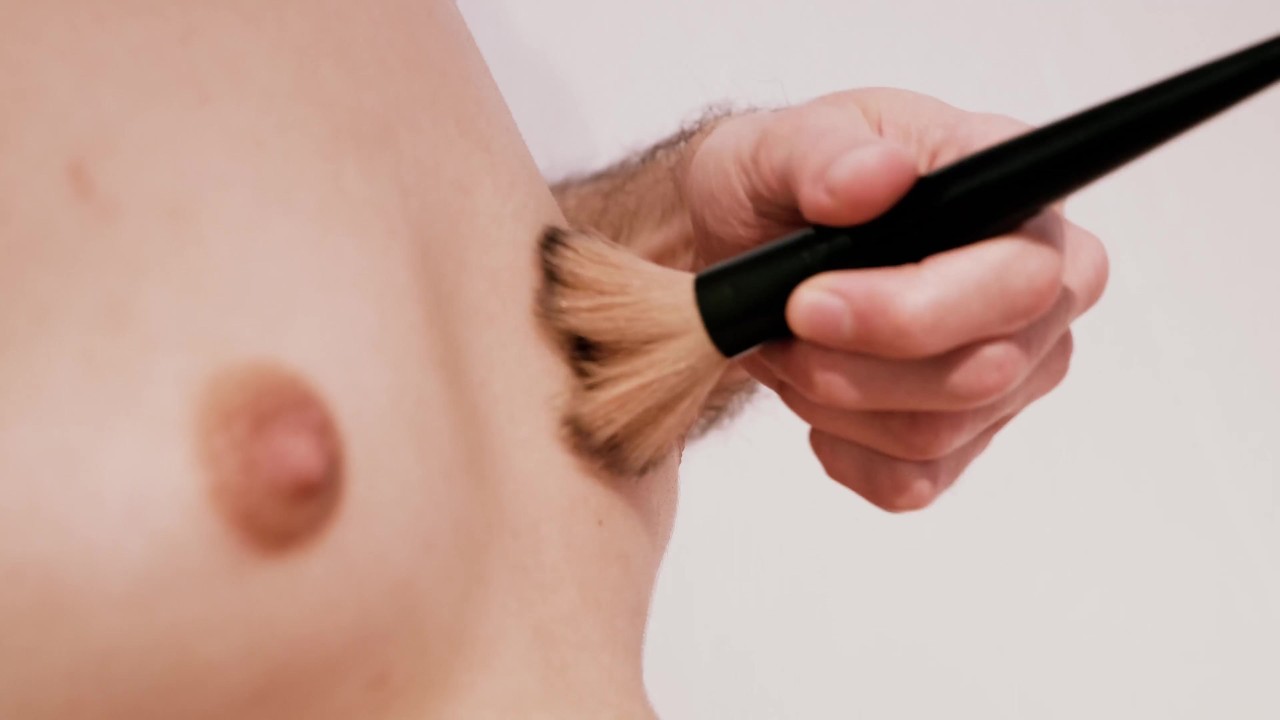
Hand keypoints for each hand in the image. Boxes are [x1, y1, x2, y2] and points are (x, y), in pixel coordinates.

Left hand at [681, 88, 1108, 510]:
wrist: (743, 248)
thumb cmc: (780, 184)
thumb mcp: (775, 144)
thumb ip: (822, 152)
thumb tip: (878, 176)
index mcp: (1016, 193)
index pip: (1025, 276)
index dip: (917, 307)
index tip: (811, 303)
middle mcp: (1040, 285)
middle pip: (989, 369)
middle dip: (860, 362)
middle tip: (784, 324)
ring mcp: (1015, 367)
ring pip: (938, 430)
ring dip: (836, 399)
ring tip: (786, 346)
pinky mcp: (968, 434)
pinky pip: (914, 480)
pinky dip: (843, 448)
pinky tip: (812, 397)